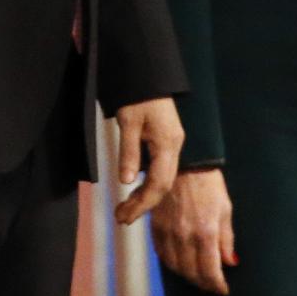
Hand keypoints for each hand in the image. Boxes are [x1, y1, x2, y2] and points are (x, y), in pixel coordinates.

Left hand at [113, 97, 182, 222]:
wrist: (149, 76)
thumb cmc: (138, 96)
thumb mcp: (129, 122)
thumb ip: (129, 152)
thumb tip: (126, 182)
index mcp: (168, 144)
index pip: (160, 182)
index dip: (144, 202)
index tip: (126, 216)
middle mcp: (174, 148)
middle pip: (163, 185)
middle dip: (143, 205)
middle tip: (122, 219)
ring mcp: (172, 147)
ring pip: (162, 180)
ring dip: (144, 198)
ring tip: (125, 212)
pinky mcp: (166, 145)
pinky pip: (160, 172)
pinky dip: (147, 186)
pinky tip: (135, 195)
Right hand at [153, 168, 234, 294]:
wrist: (184, 165)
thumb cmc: (209, 185)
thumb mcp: (225, 210)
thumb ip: (226, 239)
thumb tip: (230, 262)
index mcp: (206, 232)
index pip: (210, 271)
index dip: (217, 285)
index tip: (223, 290)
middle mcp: (185, 235)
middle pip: (192, 273)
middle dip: (203, 284)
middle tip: (211, 286)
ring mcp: (168, 232)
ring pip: (175, 267)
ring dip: (187, 276)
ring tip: (197, 277)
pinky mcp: (156, 226)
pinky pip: (162, 254)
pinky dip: (171, 263)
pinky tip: (180, 263)